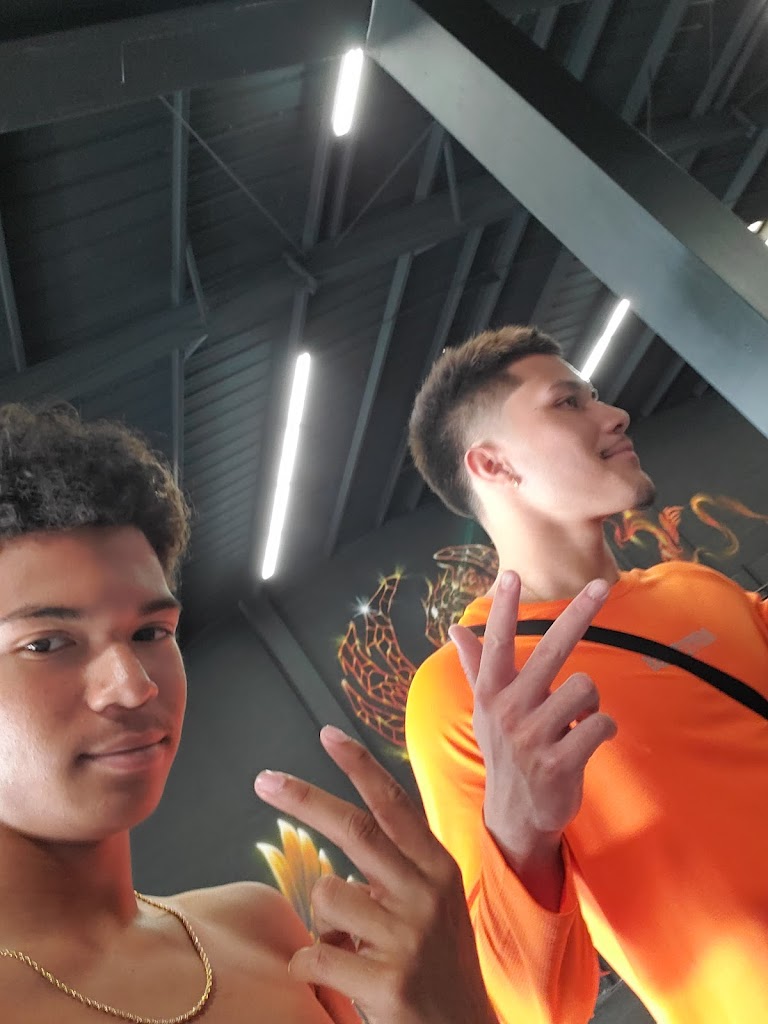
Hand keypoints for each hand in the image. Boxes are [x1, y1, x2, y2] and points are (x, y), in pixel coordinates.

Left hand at [255, 726, 497, 1023]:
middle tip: (262, 779)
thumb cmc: (437, 968)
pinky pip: (314, 956)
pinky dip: (310, 968)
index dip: (359, 767)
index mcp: (438, 868)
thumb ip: (397, 869)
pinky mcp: (388, 980)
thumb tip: (338, 841)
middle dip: (302, 797)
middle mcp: (428, 892)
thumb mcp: (433, 905)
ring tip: (354, 952)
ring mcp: (410, 935)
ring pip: (326, 898)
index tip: (327, 734)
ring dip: (324, 926)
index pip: (393, 805)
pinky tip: (339, 983)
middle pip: (353, 829)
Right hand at [449, 572, 616, 892]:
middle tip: (602, 585)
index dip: (505, 607)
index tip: (511, 573)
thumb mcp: (486, 708)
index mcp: (492, 693)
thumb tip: (455, 627)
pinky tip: (587, 742)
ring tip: (574, 721)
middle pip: (551, 650)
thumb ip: (476, 664)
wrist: (514, 814)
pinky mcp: (558, 763)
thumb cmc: (505, 750)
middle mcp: (509, 709)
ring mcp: (532, 737)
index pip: (498, 641)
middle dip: (578, 614)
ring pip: (585, 688)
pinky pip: (600, 724)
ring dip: (589, 703)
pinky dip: (603, 729)